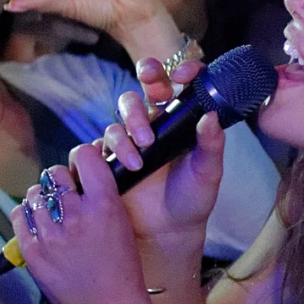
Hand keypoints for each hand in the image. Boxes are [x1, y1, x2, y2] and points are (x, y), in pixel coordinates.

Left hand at [9, 142, 153, 303]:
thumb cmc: (121, 267)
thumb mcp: (122, 223)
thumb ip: (101, 196)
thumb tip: (80, 177)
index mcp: (104, 204)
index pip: (84, 156)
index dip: (84, 157)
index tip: (83, 166)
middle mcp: (76, 215)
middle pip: (54, 173)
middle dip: (60, 181)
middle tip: (66, 194)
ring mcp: (50, 233)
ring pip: (34, 193)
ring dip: (43, 199)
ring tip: (53, 213)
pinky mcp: (32, 250)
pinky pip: (19, 214)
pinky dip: (28, 215)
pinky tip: (40, 224)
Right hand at [101, 53, 224, 245]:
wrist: (168, 232)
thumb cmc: (193, 198)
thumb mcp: (208, 172)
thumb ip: (212, 144)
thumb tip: (211, 116)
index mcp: (174, 121)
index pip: (169, 85)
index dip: (172, 71)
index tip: (181, 74)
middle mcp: (147, 127)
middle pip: (133, 99)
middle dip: (136, 109)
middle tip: (147, 133)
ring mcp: (124, 144)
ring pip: (114, 125)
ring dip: (124, 138)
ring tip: (139, 162)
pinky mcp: (104, 163)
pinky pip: (91, 149)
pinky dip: (101, 155)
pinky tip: (118, 168)